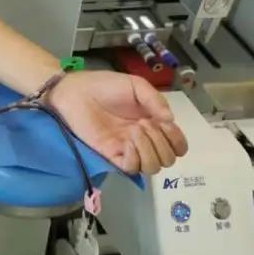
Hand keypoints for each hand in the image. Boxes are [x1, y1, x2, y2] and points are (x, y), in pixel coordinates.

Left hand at [46, 71, 188, 174]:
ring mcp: (127, 149)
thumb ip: (156, 101)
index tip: (165, 125)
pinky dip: (135, 159)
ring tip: (134, 130)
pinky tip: (127, 143)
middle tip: (144, 124)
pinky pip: (131, 168)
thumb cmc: (105, 86)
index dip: (177, 140)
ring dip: (149, 150)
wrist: (77, 90)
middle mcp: (143, 140)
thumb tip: (170, 120)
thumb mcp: (136, 85)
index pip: (177, 146)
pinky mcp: (111, 155)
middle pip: (168, 159)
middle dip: (161, 142)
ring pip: (152, 168)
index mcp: (153, 124)